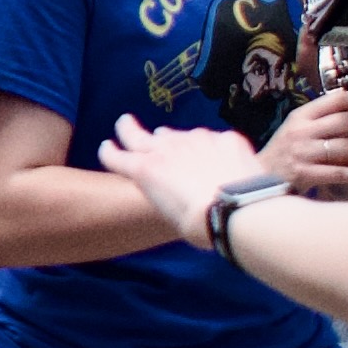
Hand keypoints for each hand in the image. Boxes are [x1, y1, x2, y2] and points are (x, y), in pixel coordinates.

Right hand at [98, 121, 265, 246]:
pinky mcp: (224, 137)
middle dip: (127, 127)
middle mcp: (164, 148)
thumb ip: (164, 192)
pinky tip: (224, 162)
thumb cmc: (201, 225)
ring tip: (182, 149)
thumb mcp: (170, 214)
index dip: (109, 152)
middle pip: (136, 133)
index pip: (114, 156)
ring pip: (177, 135)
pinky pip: (214, 140)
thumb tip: (171, 187)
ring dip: (175, 141)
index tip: (107, 147)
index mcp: (144, 170)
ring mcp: (196, 138)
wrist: (240, 211)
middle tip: (125, 122)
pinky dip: (213, 149)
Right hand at [261, 84, 347, 196]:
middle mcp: (301, 131)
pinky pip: (341, 173)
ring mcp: (302, 153)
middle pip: (346, 121)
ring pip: (347, 147)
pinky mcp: (305, 174)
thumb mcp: (297, 129)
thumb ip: (322, 121)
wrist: (258, 180)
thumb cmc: (284, 154)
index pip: (338, 99)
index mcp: (301, 115)